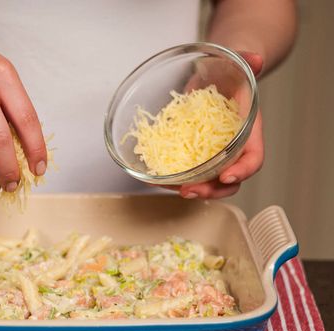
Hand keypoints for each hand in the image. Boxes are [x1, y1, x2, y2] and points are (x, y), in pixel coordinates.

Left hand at [174, 51, 264, 198]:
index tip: (227, 176)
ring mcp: (212, 155)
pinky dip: (172, 178)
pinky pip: (187, 172)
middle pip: (229, 180)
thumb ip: (246, 61)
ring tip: (175, 189)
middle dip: (212, 190)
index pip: (253, 159)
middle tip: (192, 191)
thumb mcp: (238, 65)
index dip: (243, 170)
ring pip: (207, 181)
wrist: (217, 77)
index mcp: (249, 133)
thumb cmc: (231, 74)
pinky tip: (156, 180)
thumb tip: (255, 58)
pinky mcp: (193, 154)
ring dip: (192, 189)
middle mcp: (232, 149)